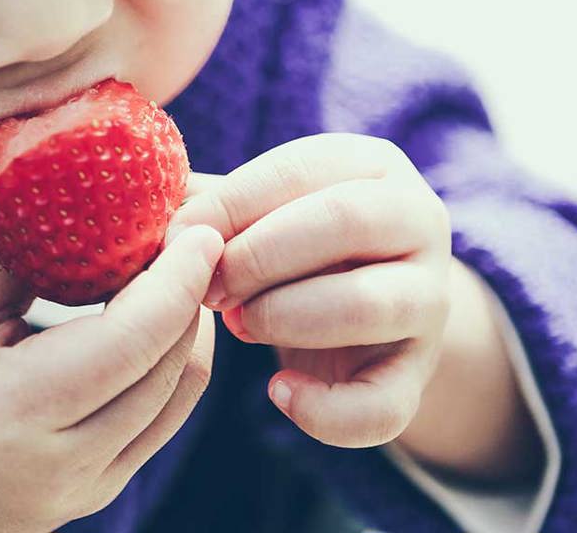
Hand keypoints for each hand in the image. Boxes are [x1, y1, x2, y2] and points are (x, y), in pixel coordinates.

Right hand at [0, 227, 222, 532]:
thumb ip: (15, 259)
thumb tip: (73, 196)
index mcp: (19, 409)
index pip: (133, 339)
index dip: (178, 278)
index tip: (197, 227)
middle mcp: (68, 459)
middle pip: (171, 364)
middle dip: (192, 291)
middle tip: (188, 231)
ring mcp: (91, 485)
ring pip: (180, 395)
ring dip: (190, 326)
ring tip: (177, 270)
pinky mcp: (101, 492)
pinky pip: (163, 420)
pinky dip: (173, 363)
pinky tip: (157, 321)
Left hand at [171, 134, 450, 448]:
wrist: (360, 321)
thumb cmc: (290, 251)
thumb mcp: (258, 214)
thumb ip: (211, 206)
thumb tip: (145, 210)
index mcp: (374, 165)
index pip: (300, 169)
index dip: (231, 206)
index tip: (178, 237)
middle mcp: (419, 221)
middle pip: (344, 221)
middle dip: (259, 256)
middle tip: (208, 287)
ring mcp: (430, 300)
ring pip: (369, 303)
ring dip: (285, 317)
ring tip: (239, 326)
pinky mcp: (420, 376)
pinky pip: (382, 406)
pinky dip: (323, 410)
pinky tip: (276, 392)